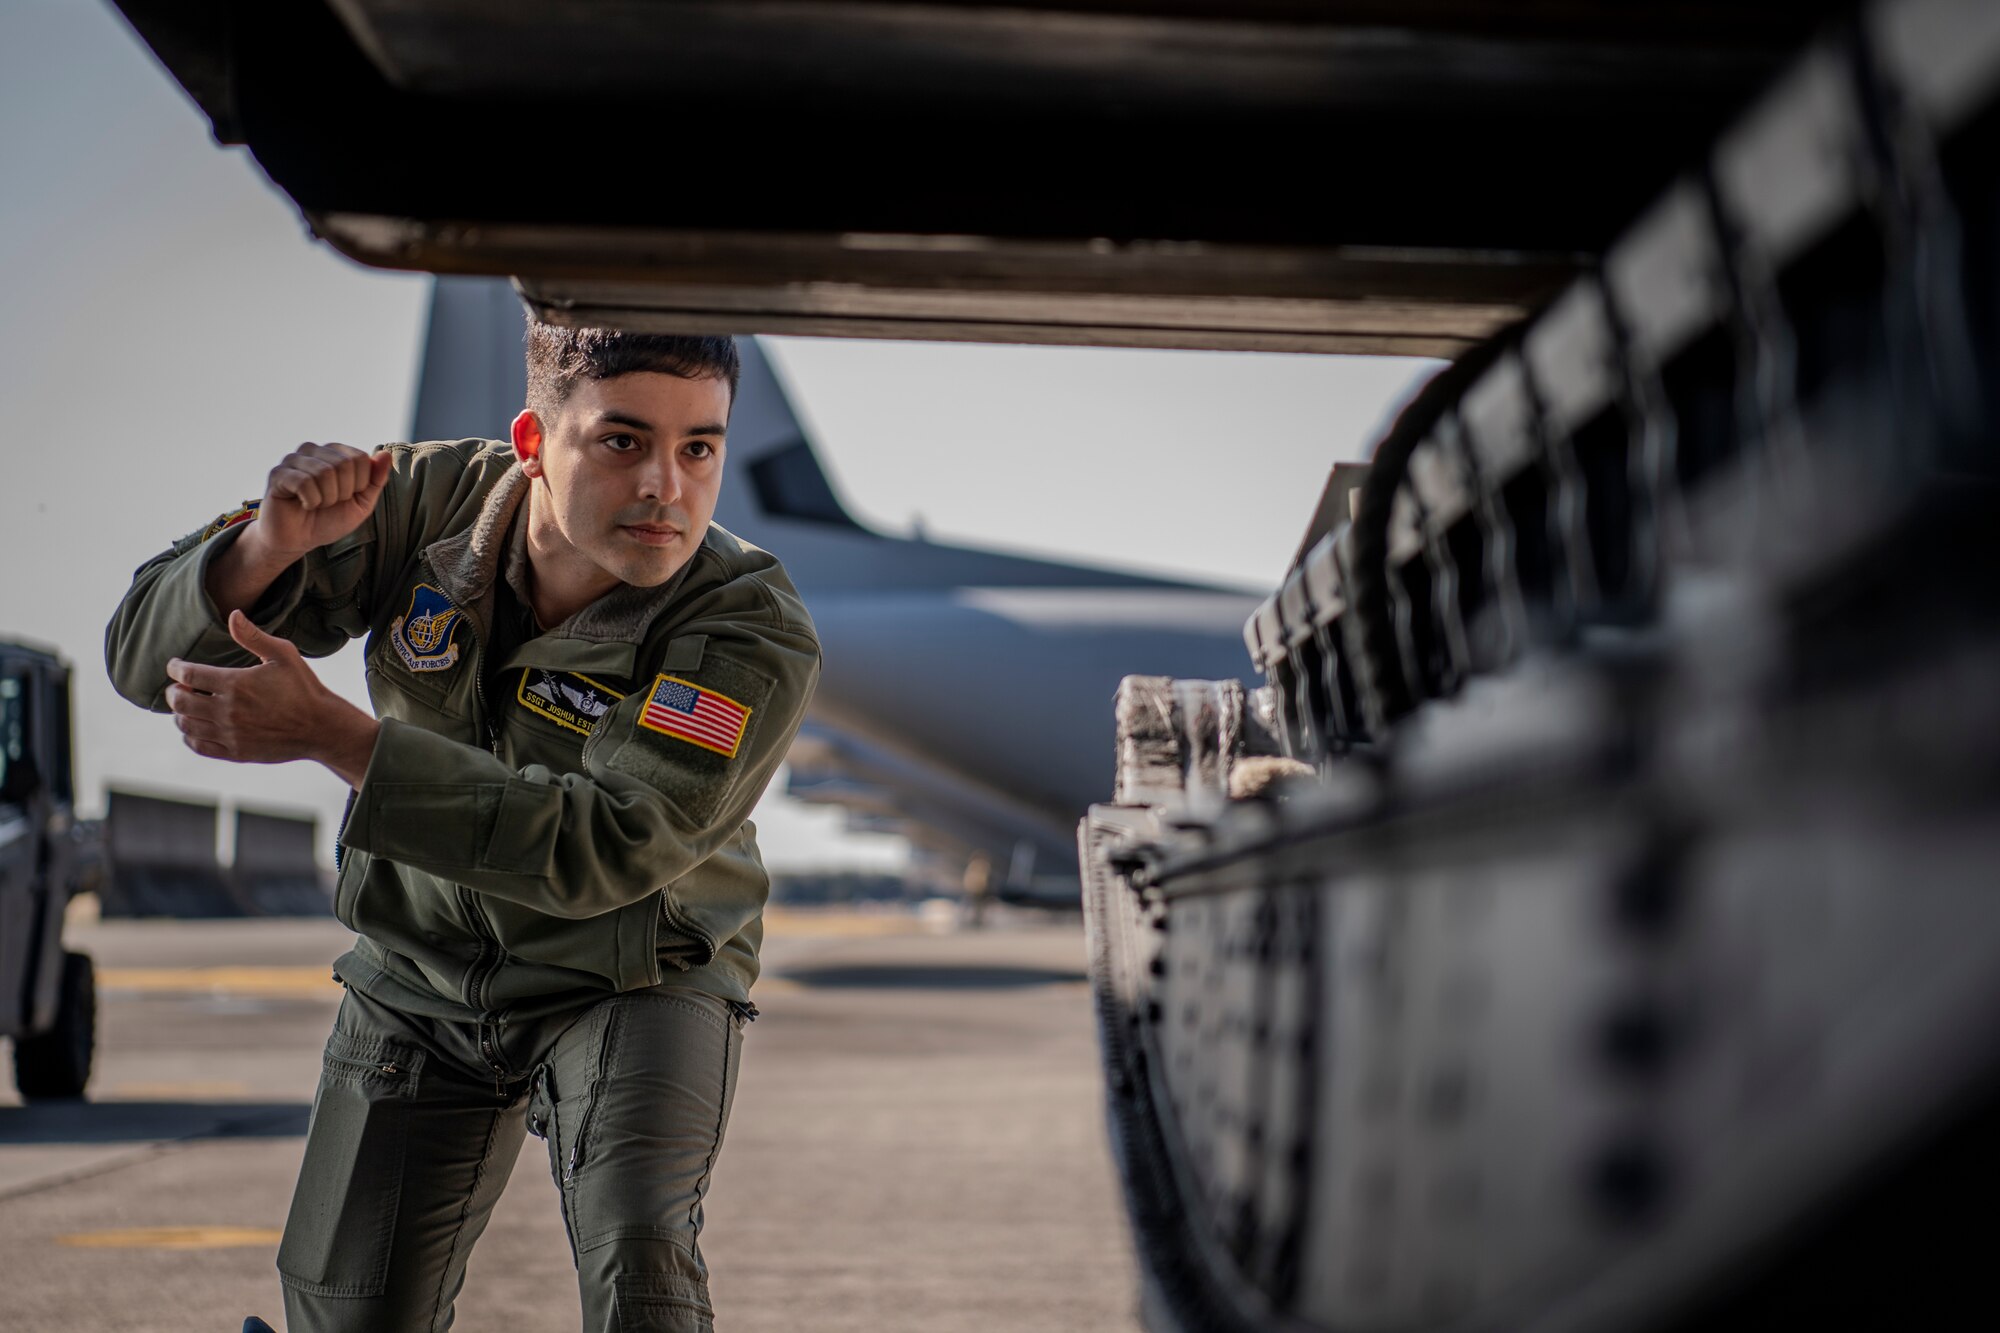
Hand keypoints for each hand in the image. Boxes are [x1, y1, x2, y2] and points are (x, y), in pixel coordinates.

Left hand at [165, 611, 379, 787]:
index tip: (175, 665)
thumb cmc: (303, 688)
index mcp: (236, 683)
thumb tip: (233, 614)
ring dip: (180, 713)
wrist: (321, 727)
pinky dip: (189, 736)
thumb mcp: (284, 655)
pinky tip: (195, 727)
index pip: (188, 674)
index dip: (175, 667)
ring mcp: (230, 733)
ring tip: (187, 706)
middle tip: (178, 687)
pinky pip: (199, 745)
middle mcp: (227, 710)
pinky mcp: (235, 751)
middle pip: (180, 701)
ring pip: (186, 724)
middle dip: (173, 691)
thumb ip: (253, 636)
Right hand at [247, 443, 392, 560]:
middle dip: (343, 492)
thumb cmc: (329, 519)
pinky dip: (310, 501)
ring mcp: (294, 459)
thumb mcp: (362, 503)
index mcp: (335, 453)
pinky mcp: (278, 474)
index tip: (346, 497)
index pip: (360, 458)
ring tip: (316, 504)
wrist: (299, 540)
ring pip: (324, 472)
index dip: (359, 485)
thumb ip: (376, 480)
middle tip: (329, 503)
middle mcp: (314, 450)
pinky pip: (304, 482)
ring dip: (326, 498)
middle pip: (344, 463)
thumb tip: (386, 454)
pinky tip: (303, 504)